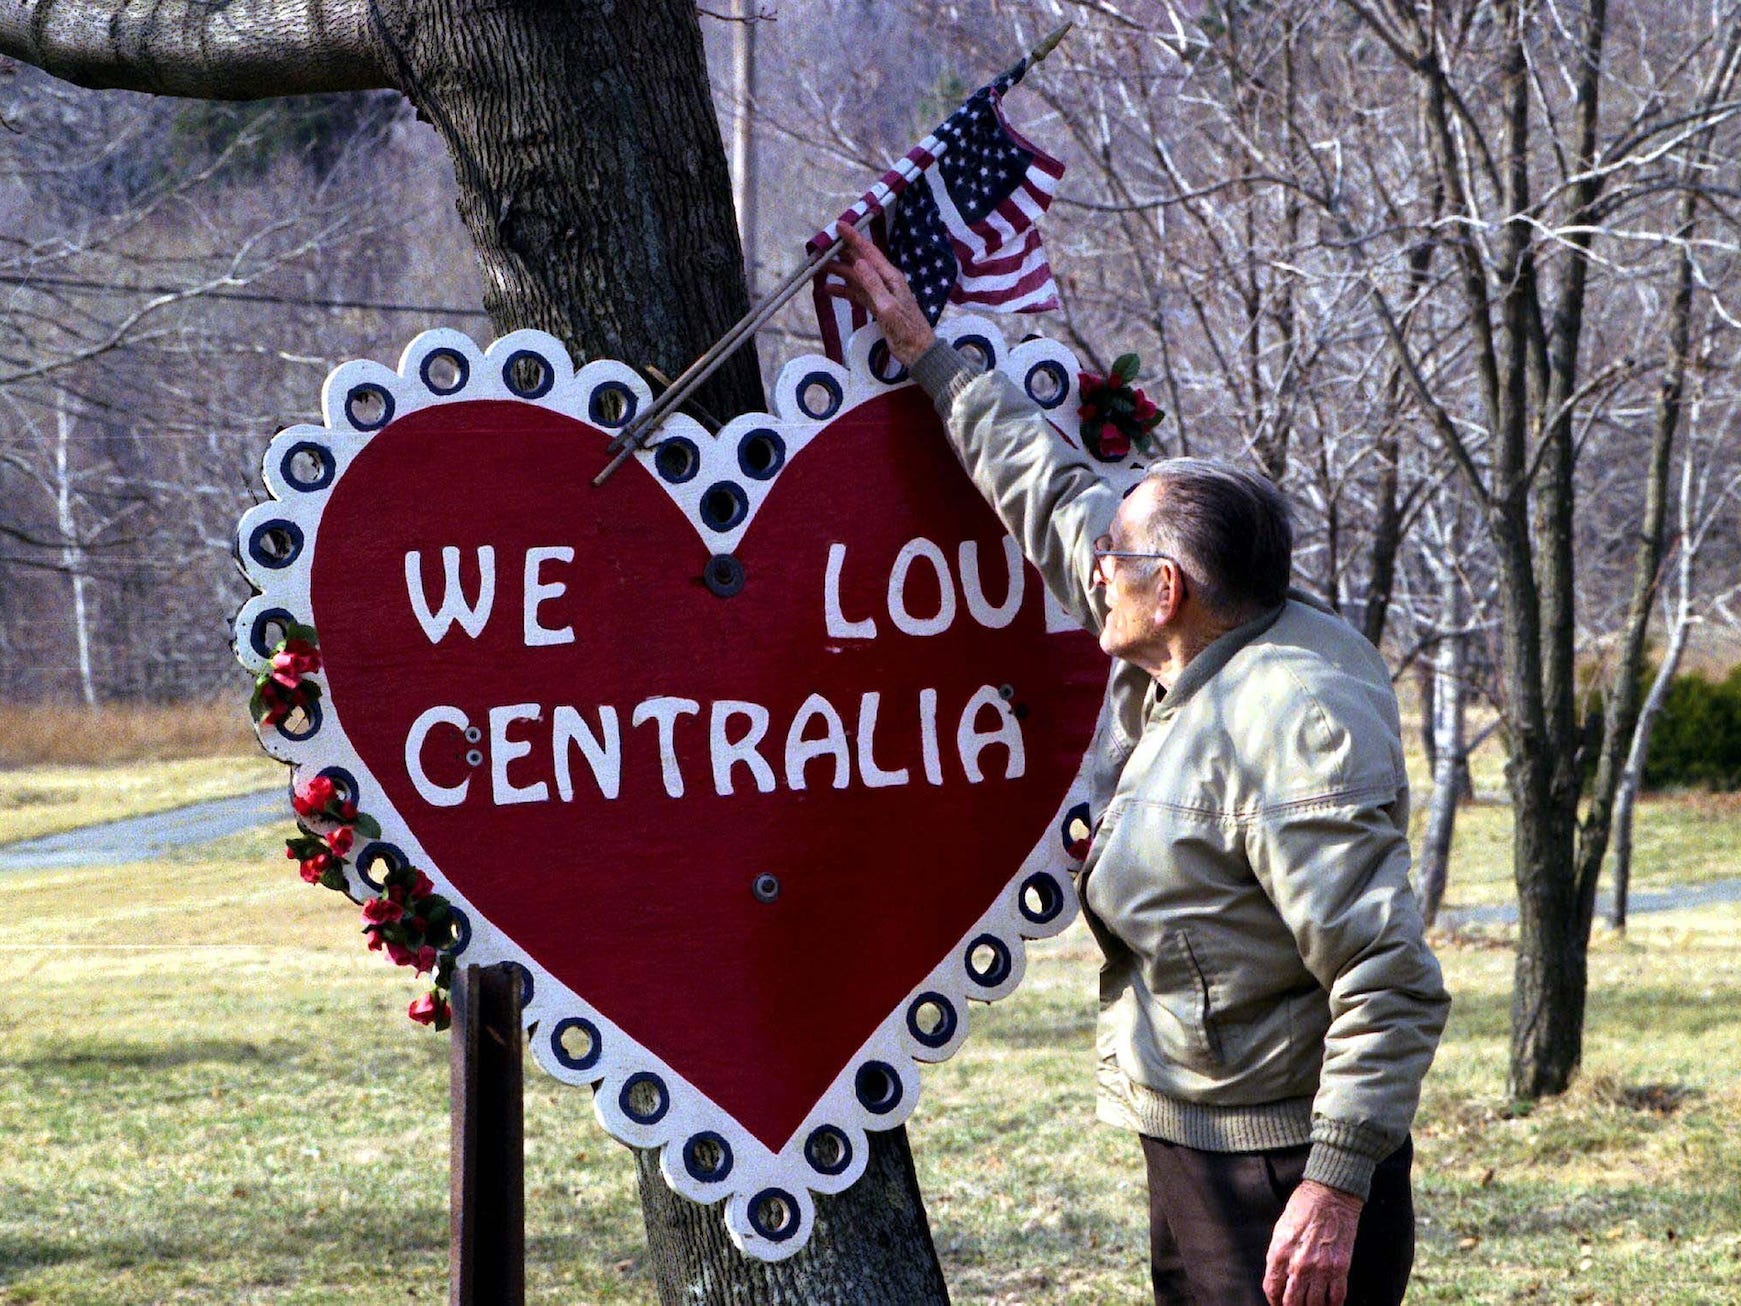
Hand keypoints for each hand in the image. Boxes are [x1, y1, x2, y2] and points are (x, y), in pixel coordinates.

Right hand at [827, 224, 936, 364]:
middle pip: (860, 261)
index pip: (869, 252)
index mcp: (890, 277)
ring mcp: (880, 293)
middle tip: (822, 247)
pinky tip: (829, 290)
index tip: (840, 225)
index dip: (854, 238)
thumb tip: (859, 262)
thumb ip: (873, 284)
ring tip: (820, 267)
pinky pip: (856, 293)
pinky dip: (843, 290)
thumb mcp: (887, 307)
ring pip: (856, 277)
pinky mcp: (876, 306)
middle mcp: (885, 280)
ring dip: (839, 271)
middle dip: (842, 253)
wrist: (916, 350)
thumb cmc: (906, 329)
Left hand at [1263, 1179, 1362, 1305]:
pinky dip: (1332, 1305)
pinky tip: (1329, 1304)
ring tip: (1311, 1305)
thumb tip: (1278, 1279)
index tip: (1278, 1304)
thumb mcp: (1280, 1230)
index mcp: (1279, 1253)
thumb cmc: (1302, 1208)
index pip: (1272, 1289)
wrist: (1329, 1195)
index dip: (1274, 1302)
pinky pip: (1336, 1298)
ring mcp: (1320, 1268)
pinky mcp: (1340, 1267)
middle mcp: (1298, 1265)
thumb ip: (1278, 1256)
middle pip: (1292, 1302)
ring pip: (1314, 1305)